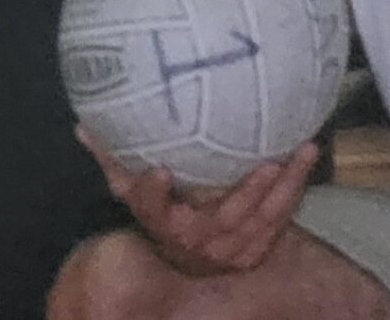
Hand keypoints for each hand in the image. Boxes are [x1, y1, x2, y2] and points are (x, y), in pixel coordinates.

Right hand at [79, 127, 315, 276]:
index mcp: (163, 222)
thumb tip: (83, 126)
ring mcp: (231, 248)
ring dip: (283, 187)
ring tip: (300, 153)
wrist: (190, 263)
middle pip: (222, 219)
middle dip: (245, 193)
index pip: (152, 209)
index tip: (159, 172)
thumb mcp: (133, 189)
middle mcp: (197, 239)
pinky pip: (280, 218)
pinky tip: (306, 156)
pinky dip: (296, 189)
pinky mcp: (257, 248)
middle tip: (266, 164)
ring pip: (260, 220)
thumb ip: (113, 158)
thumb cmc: (164, 214)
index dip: (153, 193)